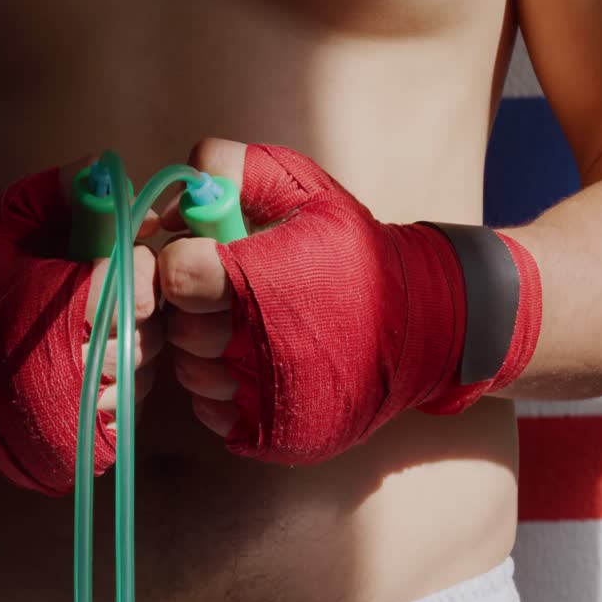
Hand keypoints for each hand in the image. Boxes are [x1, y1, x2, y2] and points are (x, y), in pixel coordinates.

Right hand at [0, 158, 162, 494]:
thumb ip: (55, 194)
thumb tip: (110, 173)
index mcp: (52, 313)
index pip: (138, 291)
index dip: (135, 270)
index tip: (117, 261)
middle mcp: (67, 373)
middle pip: (143, 336)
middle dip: (132, 311)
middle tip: (104, 299)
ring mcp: (71, 421)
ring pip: (138, 378)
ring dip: (125, 352)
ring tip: (88, 334)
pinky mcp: (72, 452)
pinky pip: (124, 417)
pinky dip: (113, 392)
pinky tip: (84, 371)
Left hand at [158, 139, 540, 464]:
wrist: (425, 323)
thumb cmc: (358, 250)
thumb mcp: (305, 186)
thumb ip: (232, 168)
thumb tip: (175, 196)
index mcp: (261, 279)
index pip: (178, 275)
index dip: (186, 263)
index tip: (207, 259)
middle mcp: (259, 346)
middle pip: (181, 328)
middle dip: (197, 307)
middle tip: (229, 295)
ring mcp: (266, 397)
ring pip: (193, 373)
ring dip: (208, 350)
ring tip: (247, 329)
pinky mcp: (274, 434)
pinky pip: (214, 414)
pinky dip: (225, 392)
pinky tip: (255, 365)